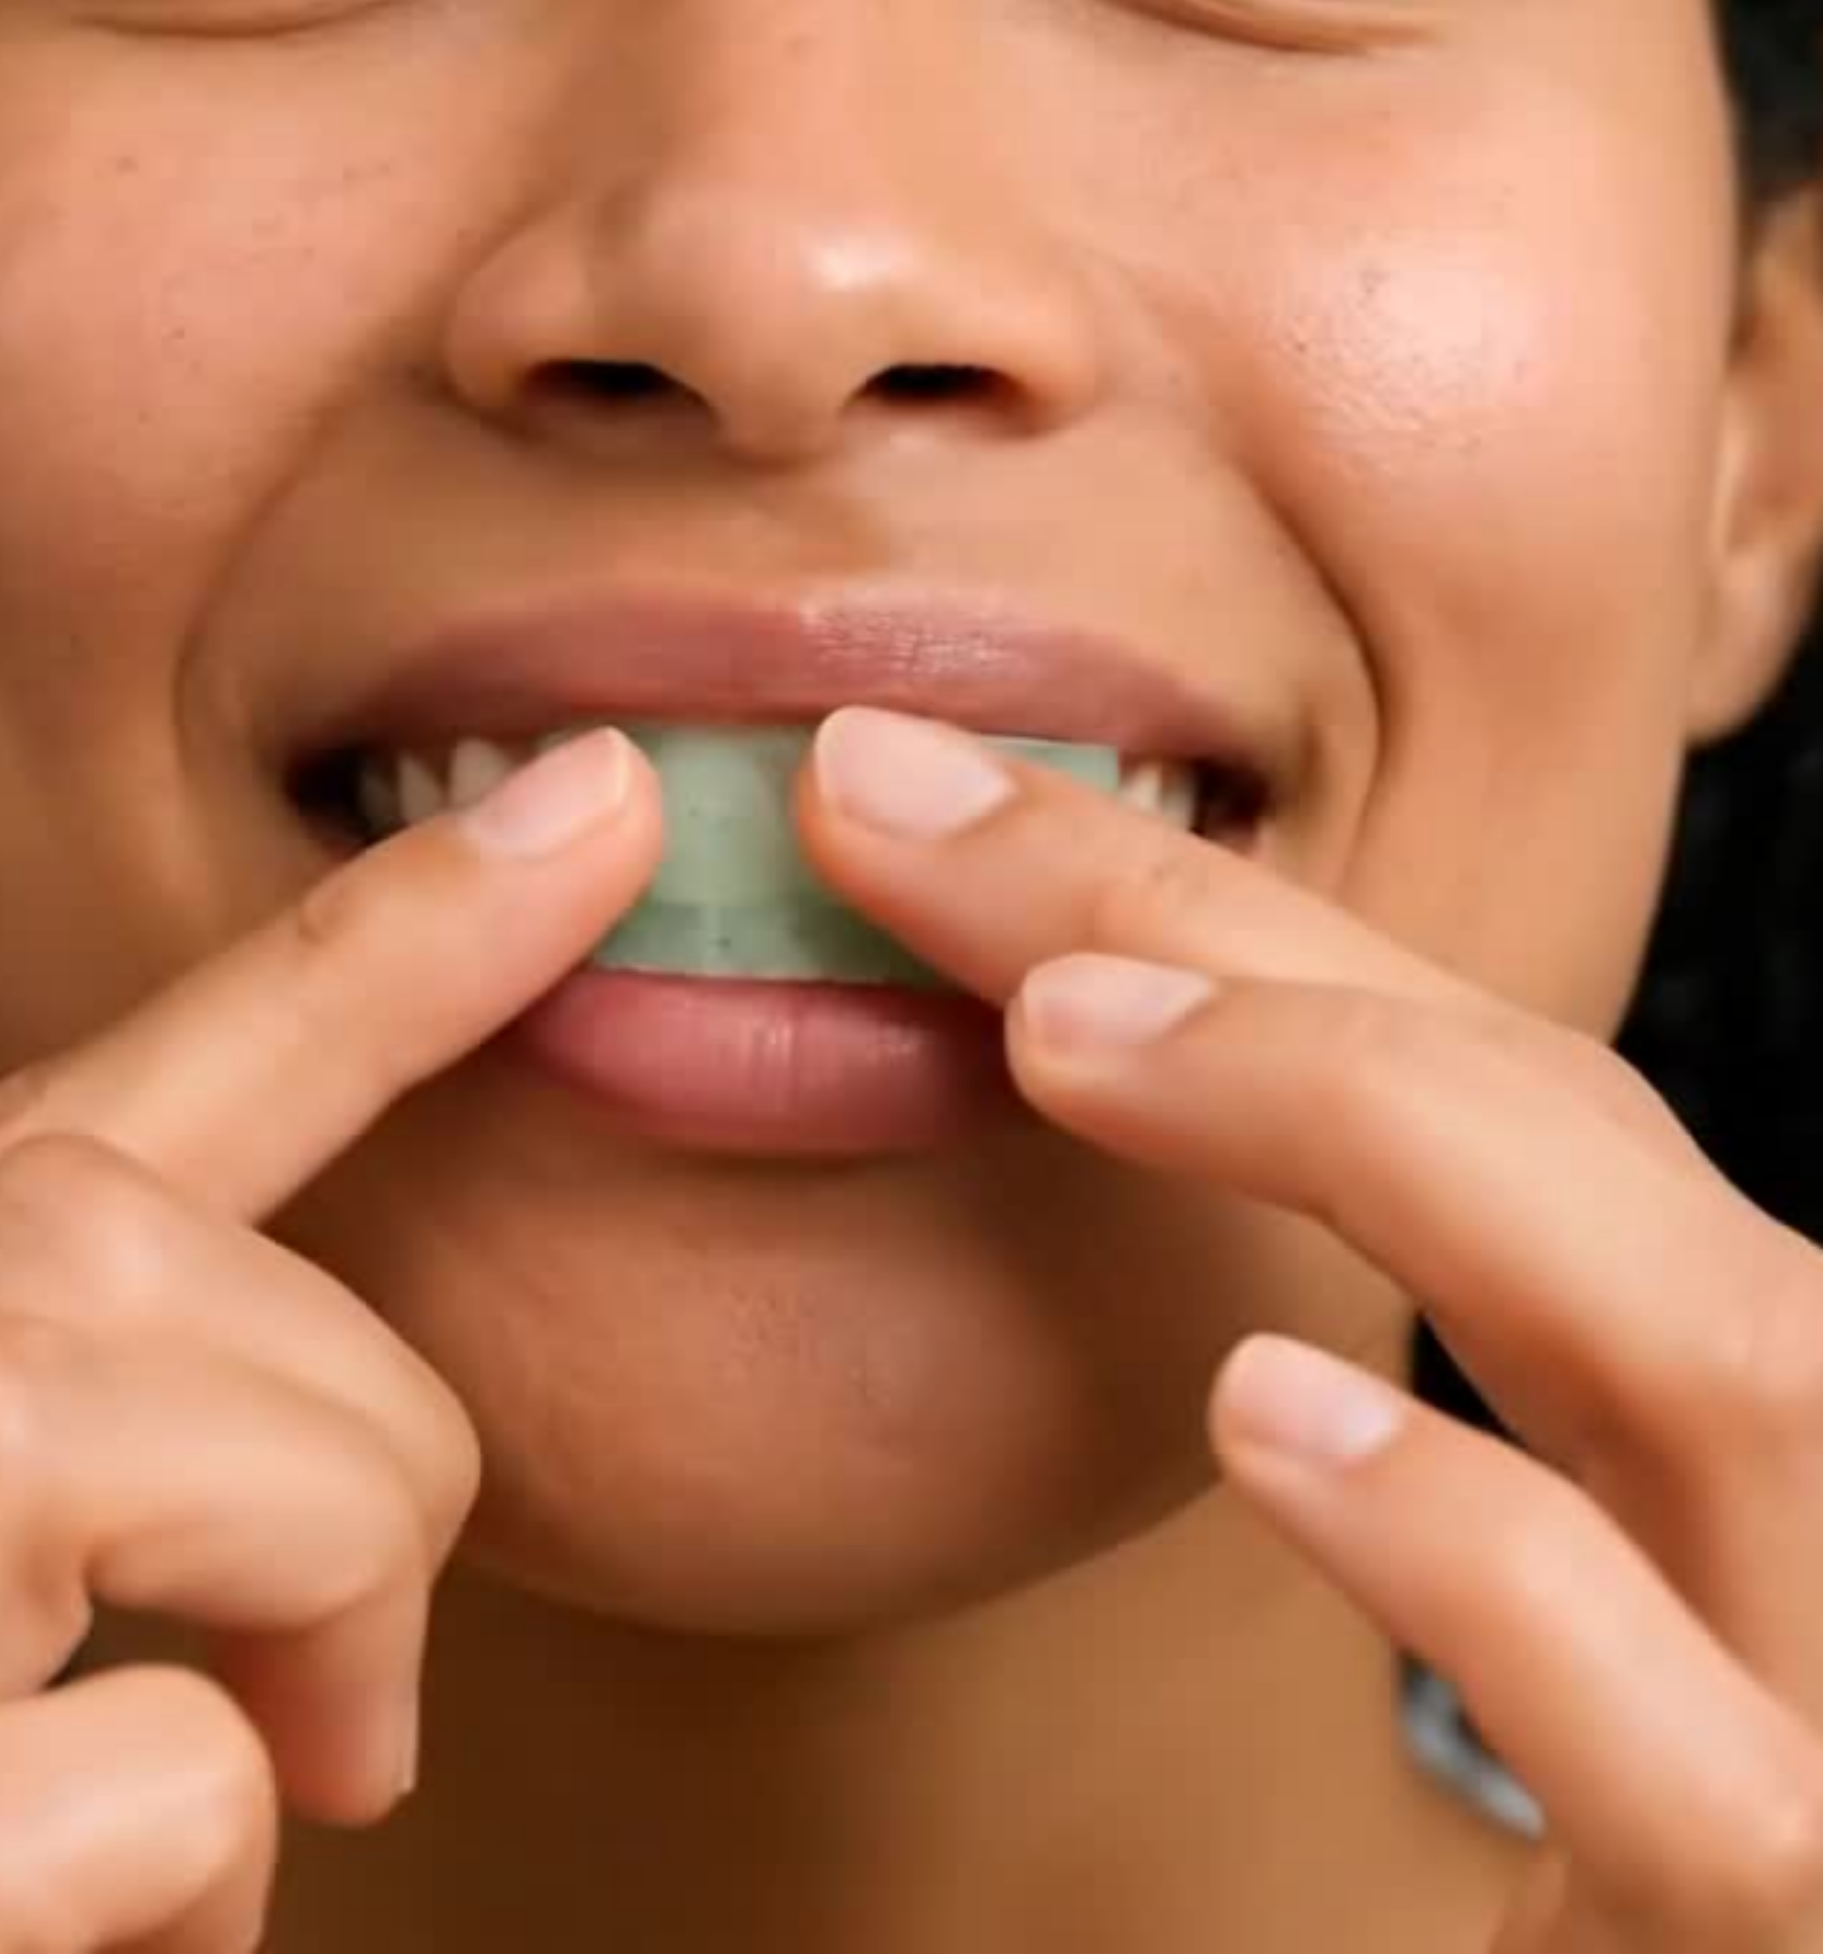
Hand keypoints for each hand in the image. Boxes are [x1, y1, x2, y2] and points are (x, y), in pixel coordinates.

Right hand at [0, 730, 660, 1953]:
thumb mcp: (3, 1628)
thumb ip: (17, 1400)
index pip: (83, 1110)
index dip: (357, 947)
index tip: (596, 805)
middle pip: (94, 1226)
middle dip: (334, 1438)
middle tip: (329, 1688)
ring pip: (98, 1414)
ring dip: (296, 1612)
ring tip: (260, 1786)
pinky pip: (133, 1770)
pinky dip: (198, 1865)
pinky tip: (116, 1946)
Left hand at [800, 705, 1822, 1950]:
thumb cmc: (1566, 1898)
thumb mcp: (1500, 1606)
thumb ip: (1376, 1405)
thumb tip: (1101, 1105)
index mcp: (1728, 1437)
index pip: (1513, 1097)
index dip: (1238, 918)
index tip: (945, 810)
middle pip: (1579, 1140)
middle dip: (1249, 947)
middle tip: (914, 819)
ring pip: (1729, 1360)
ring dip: (1384, 1139)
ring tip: (1070, 1028)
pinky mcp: (1786, 1950)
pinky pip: (1696, 1766)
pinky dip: (1483, 1557)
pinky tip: (1265, 1411)